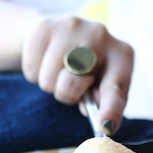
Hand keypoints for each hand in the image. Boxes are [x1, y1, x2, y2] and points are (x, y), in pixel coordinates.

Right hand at [22, 15, 133, 133]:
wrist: (62, 32)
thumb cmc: (90, 68)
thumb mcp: (104, 83)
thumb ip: (104, 101)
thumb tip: (100, 121)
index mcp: (122, 55)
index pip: (115, 88)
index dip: (110, 109)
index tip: (105, 126)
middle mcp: (100, 35)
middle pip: (71, 85)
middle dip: (68, 94)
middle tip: (74, 85)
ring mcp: (71, 26)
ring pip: (48, 80)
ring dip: (51, 84)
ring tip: (61, 70)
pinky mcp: (44, 26)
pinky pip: (31, 70)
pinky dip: (35, 73)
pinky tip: (47, 60)